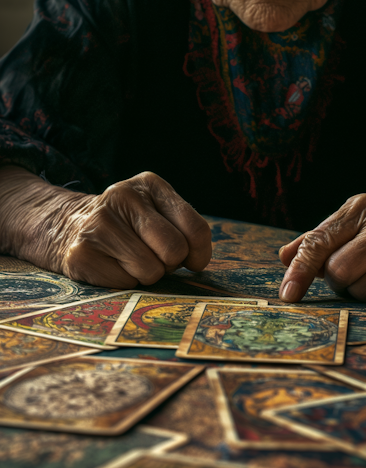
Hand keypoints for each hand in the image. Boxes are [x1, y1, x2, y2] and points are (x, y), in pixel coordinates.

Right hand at [0, 167, 211, 287]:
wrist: (66, 227)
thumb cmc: (126, 226)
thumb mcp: (156, 212)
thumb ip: (184, 229)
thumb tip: (197, 260)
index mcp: (150, 185)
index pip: (194, 228)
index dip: (198, 253)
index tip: (190, 260)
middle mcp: (123, 196)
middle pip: (174, 250)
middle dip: (169, 264)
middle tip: (153, 258)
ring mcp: (99, 223)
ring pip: (151, 271)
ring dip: (145, 275)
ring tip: (128, 259)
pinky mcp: (81, 252)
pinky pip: (125, 283)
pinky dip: (123, 282)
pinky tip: (110, 265)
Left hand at [278, 186, 365, 302]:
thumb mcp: (349, 229)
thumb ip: (316, 242)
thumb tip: (285, 257)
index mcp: (361, 207)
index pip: (320, 242)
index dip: (301, 270)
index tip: (288, 295)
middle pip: (339, 272)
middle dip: (341, 282)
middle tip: (357, 273)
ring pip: (363, 291)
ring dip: (363, 293)